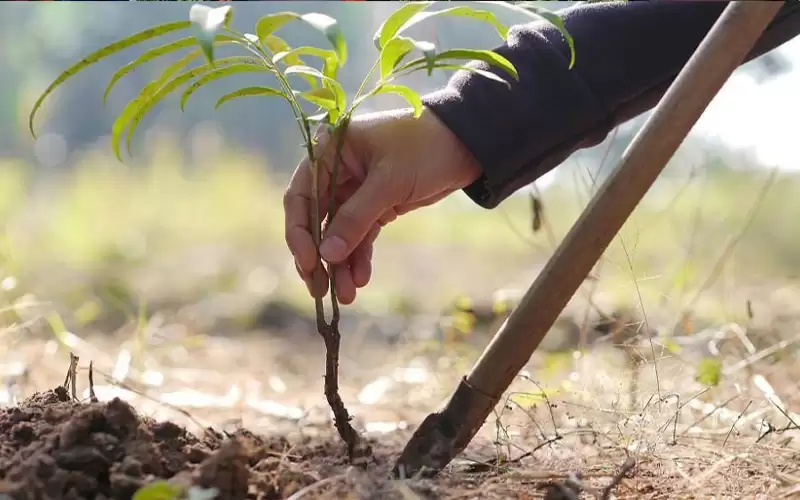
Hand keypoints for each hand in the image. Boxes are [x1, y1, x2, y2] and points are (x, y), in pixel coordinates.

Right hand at [284, 106, 481, 303]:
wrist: (468, 143)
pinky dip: (359, 257)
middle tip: (319, 290)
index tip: (310, 262)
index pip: (301, 195)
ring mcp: (355, 190)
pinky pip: (360, 235)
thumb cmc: (425, 147)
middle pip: (316, 220)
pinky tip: (361, 279)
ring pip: (338, 233)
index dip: (300, 232)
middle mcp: (337, 171)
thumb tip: (327, 255)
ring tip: (346, 295)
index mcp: (330, 151)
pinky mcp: (376, 206)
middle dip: (319, 256)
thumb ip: (356, 217)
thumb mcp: (389, 181)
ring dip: (340, 264)